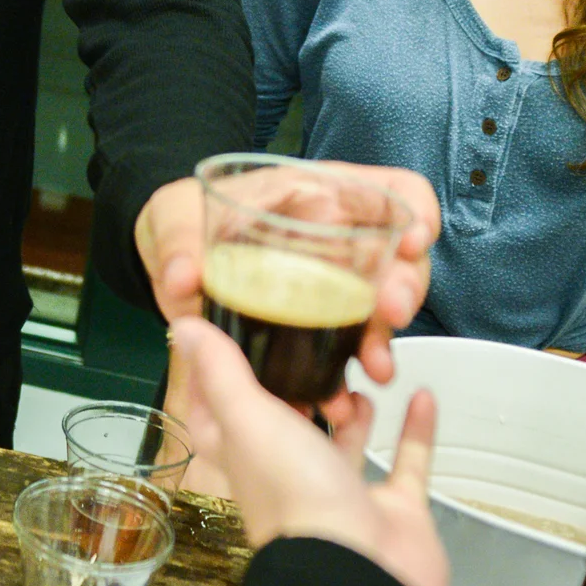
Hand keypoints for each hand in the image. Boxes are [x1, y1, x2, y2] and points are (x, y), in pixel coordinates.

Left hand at [136, 162, 437, 385]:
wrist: (170, 261)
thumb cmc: (183, 221)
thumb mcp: (176, 218)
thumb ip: (179, 245)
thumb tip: (182, 278)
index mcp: (317, 196)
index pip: (392, 190)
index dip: (415, 210)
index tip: (412, 241)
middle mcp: (337, 239)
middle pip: (399, 256)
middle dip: (406, 285)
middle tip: (390, 313)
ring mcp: (332, 285)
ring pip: (382, 308)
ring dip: (383, 338)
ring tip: (374, 366)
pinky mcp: (316, 325)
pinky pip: (347, 348)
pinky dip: (346, 373)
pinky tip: (340, 395)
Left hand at [171, 315, 449, 585]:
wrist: (363, 575)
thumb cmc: (295, 497)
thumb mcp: (249, 420)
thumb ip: (222, 373)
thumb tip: (184, 328)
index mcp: (247, 460)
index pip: (221, 417)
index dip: (221, 381)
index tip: (233, 336)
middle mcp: (291, 478)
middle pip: (289, 426)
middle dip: (301, 388)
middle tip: (318, 346)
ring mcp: (344, 497)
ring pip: (344, 444)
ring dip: (352, 409)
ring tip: (363, 371)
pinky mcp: (394, 510)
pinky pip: (406, 462)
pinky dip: (414, 430)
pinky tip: (422, 393)